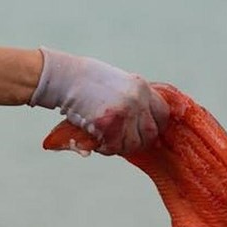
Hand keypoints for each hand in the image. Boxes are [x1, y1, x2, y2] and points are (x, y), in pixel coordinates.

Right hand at [29, 48, 167, 154]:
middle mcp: (137, 100)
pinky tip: (96, 141)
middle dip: (138, 140)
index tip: (143, 130)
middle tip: (123, 139)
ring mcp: (125, 113)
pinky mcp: (109, 126)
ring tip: (106, 138)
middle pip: (151, 132)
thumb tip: (141, 121)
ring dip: (121, 146)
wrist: (64, 77)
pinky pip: (115, 148)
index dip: (154, 125)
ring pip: (134, 144)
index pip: (162, 113)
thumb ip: (132, 98)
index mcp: (141, 86)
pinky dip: (106, 149)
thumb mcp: (117, 81)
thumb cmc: (85, 79)